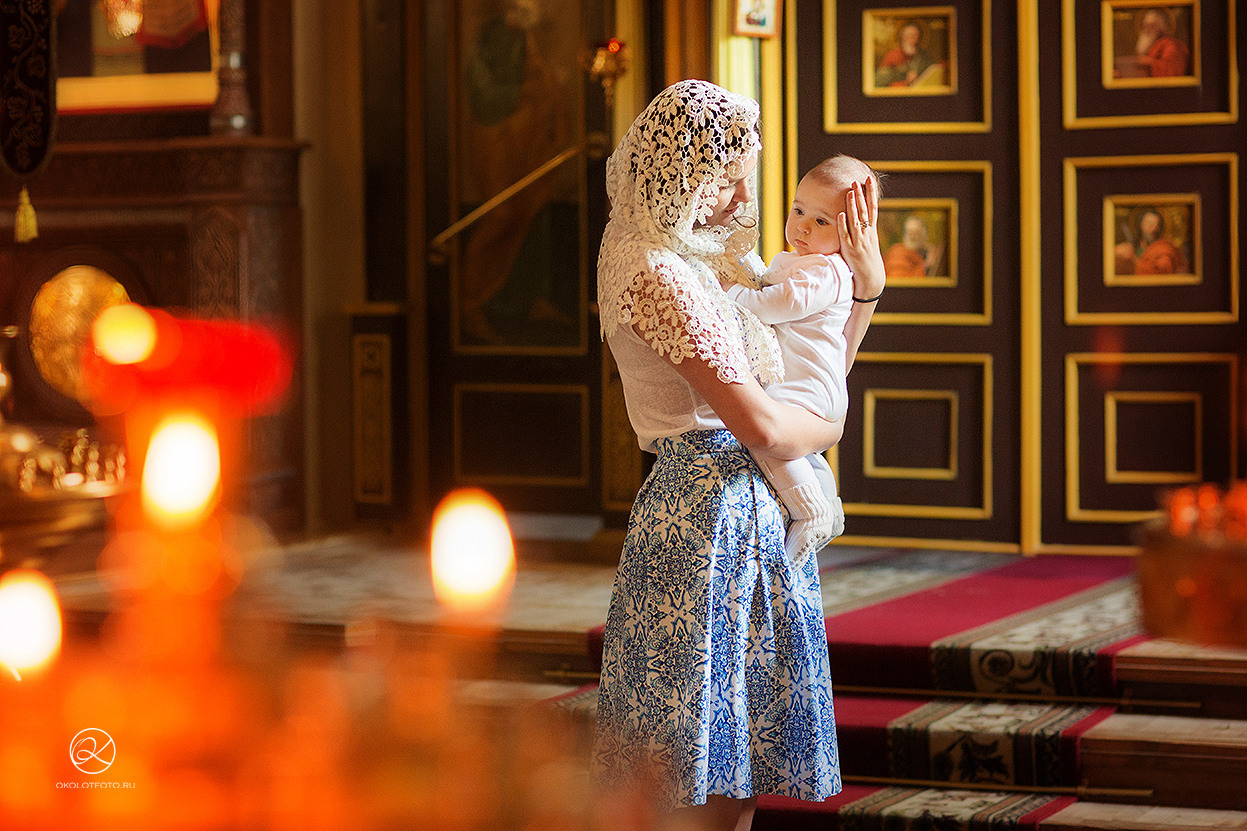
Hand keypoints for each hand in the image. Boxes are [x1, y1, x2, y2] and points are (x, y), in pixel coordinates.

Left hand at [837, 178, 885, 299]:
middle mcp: (866, 234)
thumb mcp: (868, 242)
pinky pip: (845, 235)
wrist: (871, 279)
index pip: (872, 207)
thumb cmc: (867, 261)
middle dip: (860, 195)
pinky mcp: (849, 250)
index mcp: (871, 231)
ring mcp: (858, 241)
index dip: (871, 193)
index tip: (869, 179)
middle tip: (857, 180)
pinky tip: (840, 214)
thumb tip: (857, 217)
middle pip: (864, 211)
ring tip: (850, 191)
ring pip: (855, 220)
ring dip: (852, 206)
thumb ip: (863, 230)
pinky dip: (843, 225)